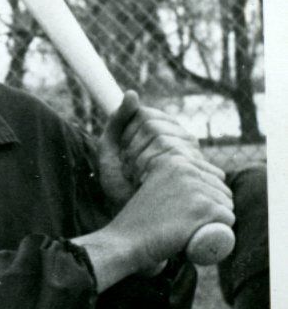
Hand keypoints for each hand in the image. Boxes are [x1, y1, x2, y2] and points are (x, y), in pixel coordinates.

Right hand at [75, 151, 233, 290]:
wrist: (124, 242)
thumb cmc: (137, 223)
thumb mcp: (153, 189)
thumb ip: (170, 182)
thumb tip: (192, 187)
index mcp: (174, 161)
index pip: (215, 176)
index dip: (209, 197)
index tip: (192, 211)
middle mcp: (187, 168)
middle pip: (223, 191)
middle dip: (214, 210)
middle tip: (188, 225)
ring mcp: (196, 187)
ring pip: (226, 207)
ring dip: (216, 222)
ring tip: (188, 230)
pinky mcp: (204, 207)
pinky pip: (228, 220)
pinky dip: (220, 232)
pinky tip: (198, 235)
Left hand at [97, 90, 202, 207]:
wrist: (130, 215)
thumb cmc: (121, 185)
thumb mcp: (111, 152)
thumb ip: (117, 122)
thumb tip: (131, 92)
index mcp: (166, 130)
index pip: (144, 115)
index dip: (127, 134)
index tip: (123, 155)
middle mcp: (184, 139)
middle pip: (152, 126)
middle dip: (132, 150)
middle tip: (131, 171)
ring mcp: (193, 154)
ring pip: (161, 140)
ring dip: (140, 162)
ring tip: (139, 179)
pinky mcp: (198, 170)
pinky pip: (172, 157)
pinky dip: (150, 171)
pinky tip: (147, 184)